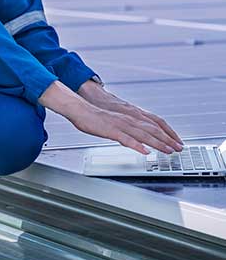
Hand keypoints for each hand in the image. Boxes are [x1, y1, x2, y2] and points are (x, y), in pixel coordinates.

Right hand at [39, 80, 183, 155]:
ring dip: (157, 143)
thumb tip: (137, 138)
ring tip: (168, 151)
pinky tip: (144, 151)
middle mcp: (129, 118)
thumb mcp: (116, 120)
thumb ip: (128, 128)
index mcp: (131, 115)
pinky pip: (126, 139)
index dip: (168, 132)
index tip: (177, 140)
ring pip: (143, 134)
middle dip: (167, 139)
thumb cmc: (95, 115)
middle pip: (153, 129)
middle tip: (179, 148)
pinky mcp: (111, 130)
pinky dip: (137, 145)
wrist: (80, 108)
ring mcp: (121, 124)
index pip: (155, 123)